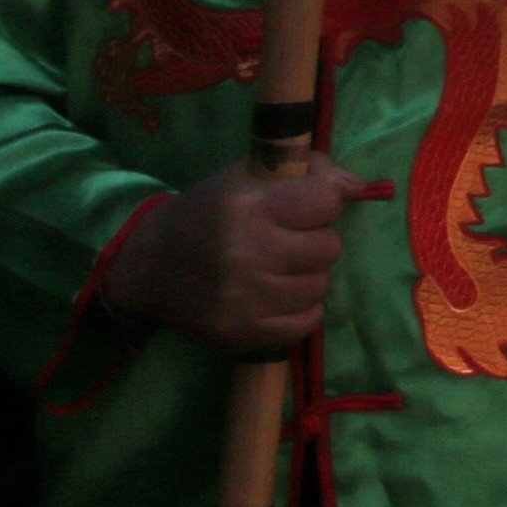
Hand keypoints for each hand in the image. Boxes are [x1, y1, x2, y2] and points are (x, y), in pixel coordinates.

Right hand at [104, 163, 349, 354]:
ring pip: (320, 286)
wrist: (148, 264)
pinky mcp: (241, 335)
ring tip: (278, 267)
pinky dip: (299, 308)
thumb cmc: (207, 212)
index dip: (322, 201)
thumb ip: (308, 171)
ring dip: (307, 275)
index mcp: (247, 207)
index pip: (326, 201)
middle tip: (287, 239)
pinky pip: (307, 322)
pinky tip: (276, 295)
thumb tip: (358, 186)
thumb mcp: (248, 175)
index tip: (303, 206)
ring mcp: (243, 300)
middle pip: (329, 247)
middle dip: (315, 239)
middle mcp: (245, 254)